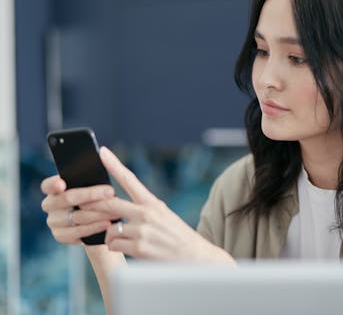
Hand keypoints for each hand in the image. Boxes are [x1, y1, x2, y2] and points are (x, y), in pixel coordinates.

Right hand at [41, 176, 119, 243]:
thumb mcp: (92, 185)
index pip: (48, 185)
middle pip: (67, 198)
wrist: (97, 219)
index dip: (53, 184)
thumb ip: (90, 178)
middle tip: (111, 192)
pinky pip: (78, 232)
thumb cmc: (95, 196)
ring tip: (116, 209)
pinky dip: (95, 227)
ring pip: (76, 216)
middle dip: (91, 194)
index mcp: (52, 189)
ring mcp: (53, 221)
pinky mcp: (61, 235)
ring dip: (98, 213)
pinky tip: (108, 223)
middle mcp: (49, 205)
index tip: (62, 183)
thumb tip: (101, 163)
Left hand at [81, 147, 232, 262]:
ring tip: (124, 239)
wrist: (195, 256)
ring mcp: (142, 230)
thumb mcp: (164, 215)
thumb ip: (143, 209)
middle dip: (91, 205)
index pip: (130, 179)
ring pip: (109, 229)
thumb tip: (116, 208)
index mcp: (153, 202)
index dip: (114, 164)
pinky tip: (128, 248)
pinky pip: (113, 245)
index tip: (102, 152)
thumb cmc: (177, 236)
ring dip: (110, 235)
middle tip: (80, 205)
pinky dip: (116, 247)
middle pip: (109, 204)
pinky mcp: (139, 247)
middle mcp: (147, 213)